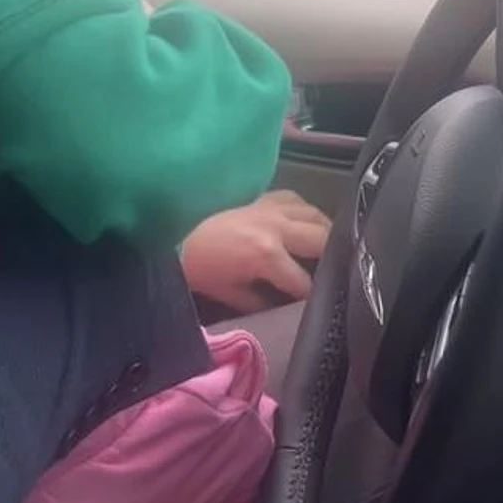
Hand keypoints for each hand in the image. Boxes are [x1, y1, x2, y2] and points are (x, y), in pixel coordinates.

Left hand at [181, 189, 331, 313]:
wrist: (169, 231)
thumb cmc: (196, 267)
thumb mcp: (228, 293)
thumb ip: (260, 302)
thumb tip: (282, 307)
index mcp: (266, 255)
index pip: (303, 282)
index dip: (311, 298)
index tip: (316, 305)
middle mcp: (276, 227)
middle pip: (322, 240)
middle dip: (332, 260)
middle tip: (334, 273)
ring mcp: (270, 206)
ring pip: (314, 214)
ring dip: (324, 231)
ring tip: (328, 247)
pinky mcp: (261, 195)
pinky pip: (294, 198)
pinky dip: (304, 211)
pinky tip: (303, 221)